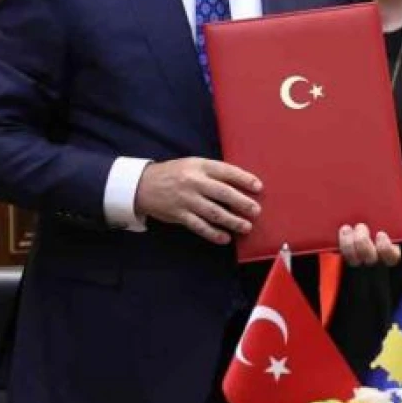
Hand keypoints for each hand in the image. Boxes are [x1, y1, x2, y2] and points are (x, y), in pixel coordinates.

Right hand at [135, 158, 260, 244]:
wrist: (143, 185)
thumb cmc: (175, 173)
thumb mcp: (193, 165)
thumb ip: (214, 172)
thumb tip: (241, 184)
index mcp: (200, 166)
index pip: (226, 171)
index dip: (244, 179)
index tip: (258, 187)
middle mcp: (194, 182)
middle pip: (223, 193)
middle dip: (242, 203)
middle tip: (256, 211)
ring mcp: (186, 200)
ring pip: (214, 212)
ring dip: (232, 221)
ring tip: (245, 227)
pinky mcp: (179, 215)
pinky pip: (199, 226)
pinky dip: (213, 234)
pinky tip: (225, 238)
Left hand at [337, 195, 401, 266]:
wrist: (351, 196)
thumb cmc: (379, 203)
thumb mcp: (395, 202)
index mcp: (388, 244)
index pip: (391, 257)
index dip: (386, 250)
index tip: (381, 234)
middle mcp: (372, 251)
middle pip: (370, 260)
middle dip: (365, 246)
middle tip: (361, 227)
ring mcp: (355, 251)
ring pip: (353, 260)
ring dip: (349, 246)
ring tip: (346, 228)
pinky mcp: (340, 246)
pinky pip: (338, 252)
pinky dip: (338, 243)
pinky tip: (340, 229)